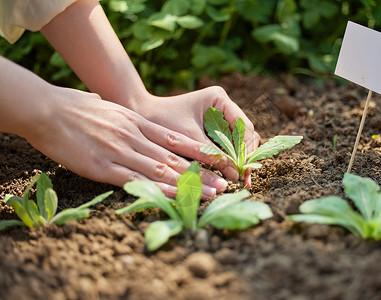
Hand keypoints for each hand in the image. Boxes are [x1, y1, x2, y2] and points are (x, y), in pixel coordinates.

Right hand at [24, 86, 228, 198]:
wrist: (47, 109)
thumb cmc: (75, 107)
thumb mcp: (110, 107)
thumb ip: (126, 117)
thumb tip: (135, 119)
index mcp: (137, 122)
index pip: (175, 139)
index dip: (199, 152)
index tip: (218, 161)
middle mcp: (134, 137)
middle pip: (175, 158)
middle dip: (202, 173)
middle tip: (224, 184)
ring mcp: (120, 152)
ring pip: (162, 170)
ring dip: (189, 184)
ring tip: (211, 194)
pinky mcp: (103, 167)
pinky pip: (136, 181)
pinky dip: (158, 190)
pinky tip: (175, 198)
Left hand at [132, 86, 259, 186]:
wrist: (141, 117)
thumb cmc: (162, 122)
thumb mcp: (190, 139)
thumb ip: (214, 154)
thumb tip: (236, 174)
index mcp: (219, 99)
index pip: (244, 127)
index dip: (247, 150)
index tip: (245, 170)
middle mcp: (222, 106)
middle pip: (244, 134)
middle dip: (244, 156)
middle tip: (244, 179)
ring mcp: (219, 117)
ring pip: (237, 140)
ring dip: (238, 158)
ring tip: (238, 179)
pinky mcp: (212, 128)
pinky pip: (226, 144)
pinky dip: (227, 158)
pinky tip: (228, 172)